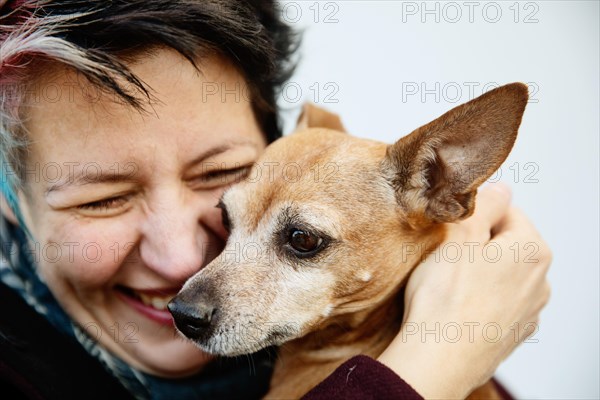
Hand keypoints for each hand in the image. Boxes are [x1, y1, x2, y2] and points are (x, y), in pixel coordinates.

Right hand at [378, 182, 551, 398]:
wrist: (439, 360)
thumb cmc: (446, 299)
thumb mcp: (459, 235)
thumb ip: (483, 203)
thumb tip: (499, 186)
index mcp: (531, 250)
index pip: (506, 211)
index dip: (473, 216)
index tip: (450, 229)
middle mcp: (540, 281)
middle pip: (505, 244)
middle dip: (475, 244)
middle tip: (443, 256)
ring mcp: (528, 311)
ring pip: (500, 275)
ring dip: (477, 273)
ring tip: (446, 284)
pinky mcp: (512, 333)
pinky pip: (495, 302)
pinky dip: (478, 299)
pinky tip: (455, 306)